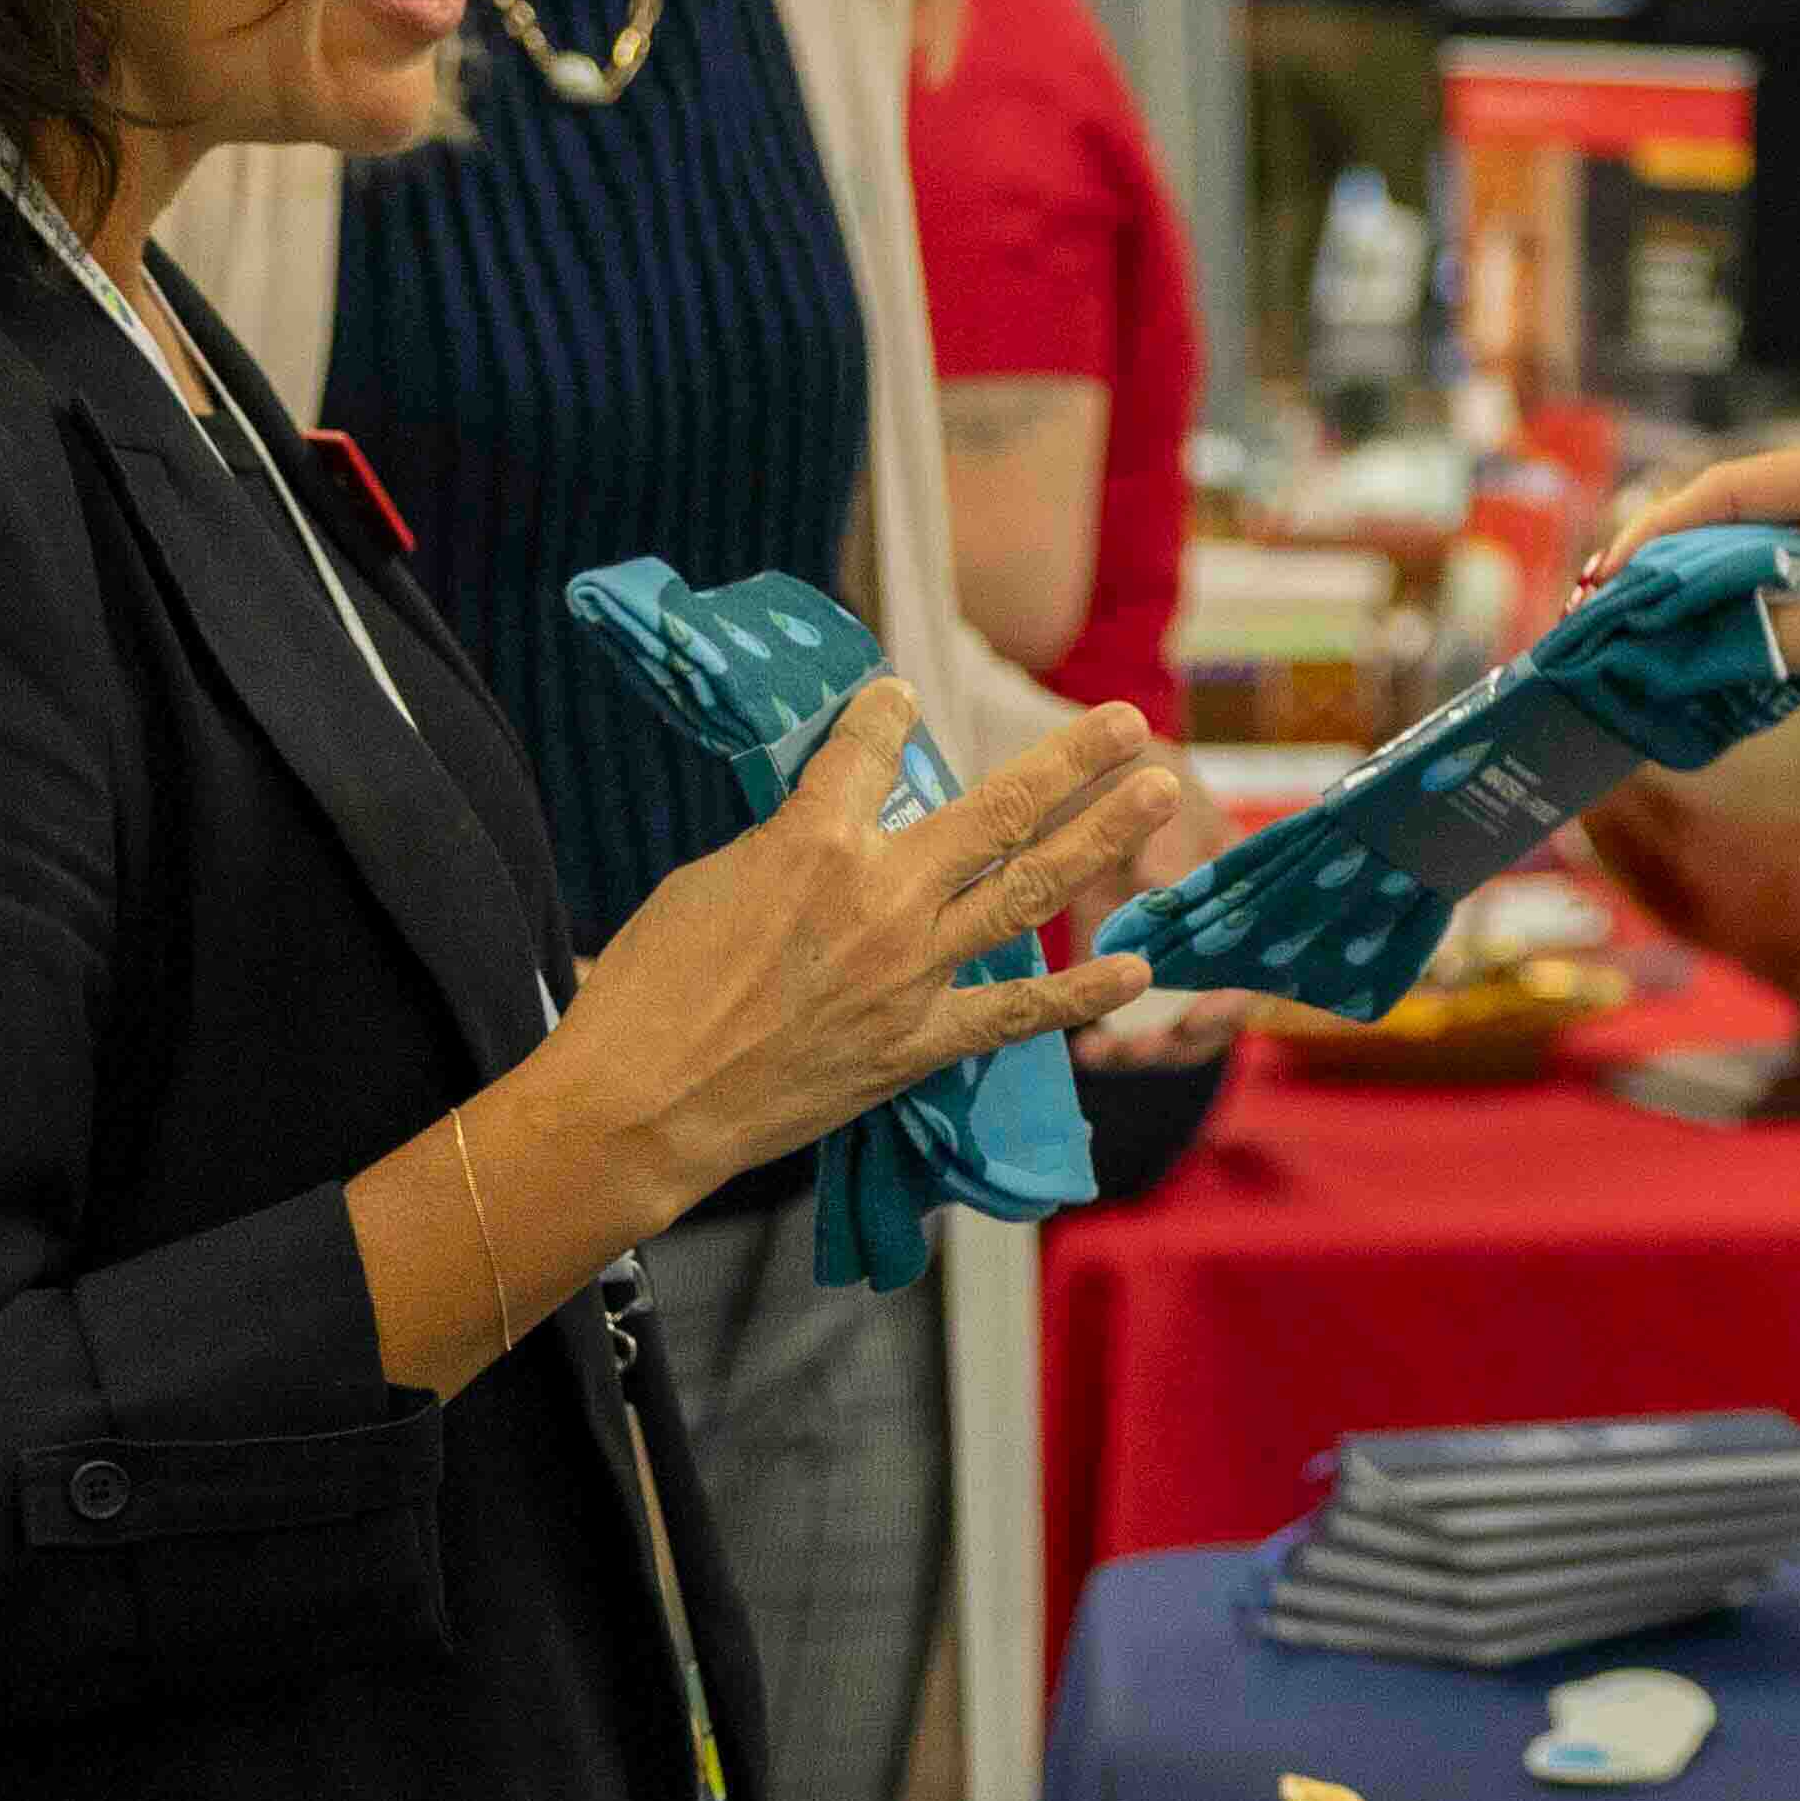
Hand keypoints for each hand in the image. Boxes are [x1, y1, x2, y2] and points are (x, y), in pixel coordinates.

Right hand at [549, 684, 1178, 1199]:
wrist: (643, 1102)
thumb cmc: (653, 984)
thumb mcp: (711, 878)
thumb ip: (789, 842)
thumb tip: (830, 820)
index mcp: (815, 840)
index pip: (871, 748)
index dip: (885, 714)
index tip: (900, 698)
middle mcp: (882, 897)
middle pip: (998, 809)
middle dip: (1071, 758)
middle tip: (1128, 721)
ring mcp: (911, 973)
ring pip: (1027, 890)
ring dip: (1100, 837)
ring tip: (1156, 793)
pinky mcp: (919, 1043)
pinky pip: (1018, 1014)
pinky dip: (1083, 992)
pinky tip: (1139, 964)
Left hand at [1074, 743, 1256, 1064]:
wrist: (1062, 751)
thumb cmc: (1125, 758)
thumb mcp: (1156, 782)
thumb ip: (1169, 837)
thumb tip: (1168, 888)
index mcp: (1240, 875)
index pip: (1256, 950)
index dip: (1234, 991)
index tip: (1201, 1016)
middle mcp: (1213, 916)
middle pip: (1216, 998)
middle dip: (1185, 1033)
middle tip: (1145, 1049)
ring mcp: (1167, 938)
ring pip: (1171, 1013)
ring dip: (1146, 1041)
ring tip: (1103, 1054)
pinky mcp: (1120, 951)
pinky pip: (1123, 1008)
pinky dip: (1108, 1030)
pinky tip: (1082, 1046)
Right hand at [1603, 429, 1799, 741]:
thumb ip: (1785, 636)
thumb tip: (1692, 644)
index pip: (1729, 491)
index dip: (1658, 538)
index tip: (1605, 584)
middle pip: (1732, 515)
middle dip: (1670, 567)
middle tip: (1605, 619)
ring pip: (1757, 550)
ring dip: (1707, 594)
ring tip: (1641, 639)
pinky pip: (1792, 578)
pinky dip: (1753, 612)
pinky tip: (1710, 650)